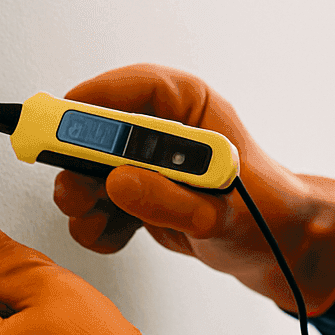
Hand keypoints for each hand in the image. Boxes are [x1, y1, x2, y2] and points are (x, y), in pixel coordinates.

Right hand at [52, 64, 334, 315]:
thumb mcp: (223, 212)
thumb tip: (118, 183)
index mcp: (191, 107)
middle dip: (79, 163)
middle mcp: (162, 128)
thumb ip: (170, 199)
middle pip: (99, 128)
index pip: (137, 87)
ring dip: (84, 200)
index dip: (95, 99)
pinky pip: (96, 203)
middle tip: (76, 191)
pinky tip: (121, 236)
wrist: (272, 248)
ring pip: (88, 169)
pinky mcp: (135, 191)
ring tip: (102, 222)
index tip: (63, 118)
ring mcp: (145, 161)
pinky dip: (97, 225)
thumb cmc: (264, 213)